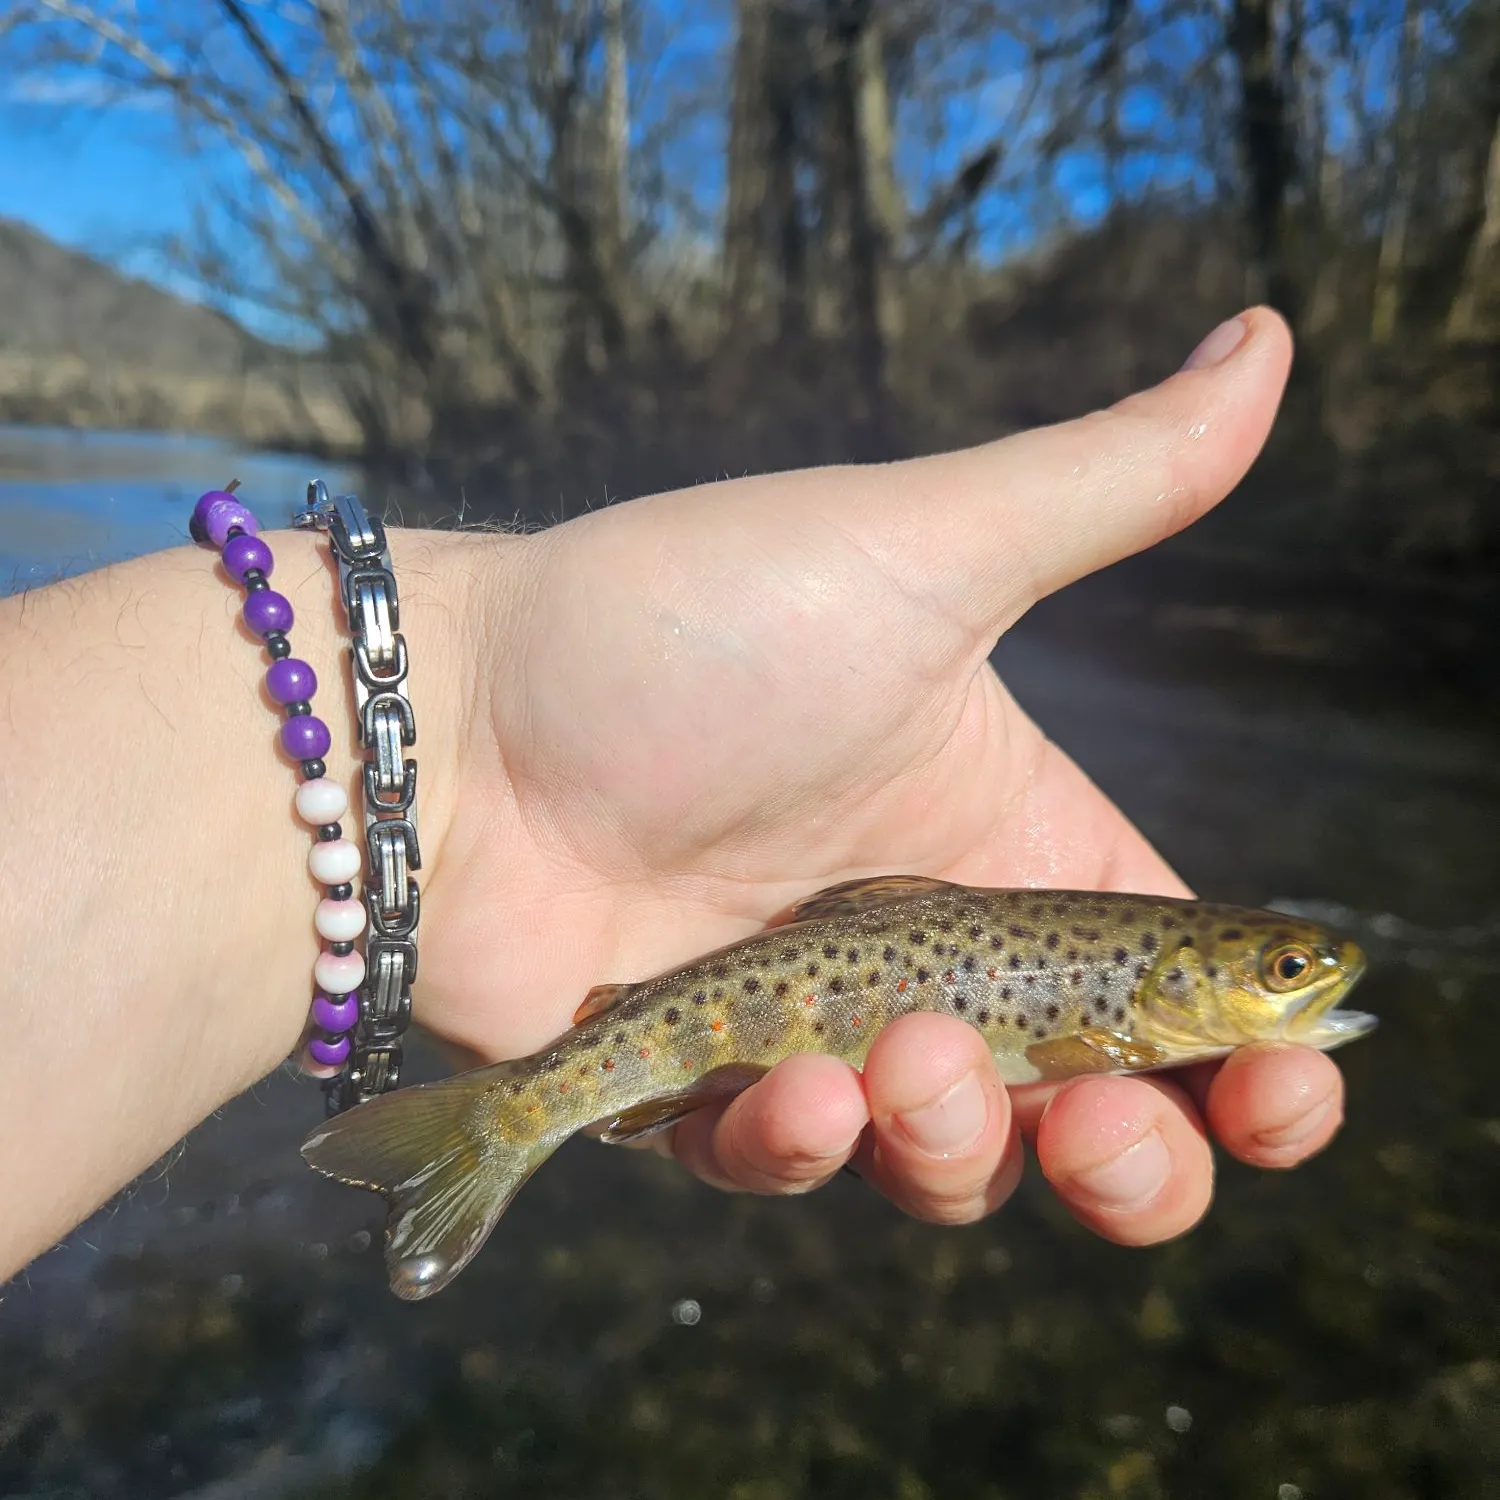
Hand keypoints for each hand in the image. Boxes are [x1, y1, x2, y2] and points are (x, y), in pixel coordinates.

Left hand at [415, 307, 1345, 1244]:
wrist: (452, 723)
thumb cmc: (687, 625)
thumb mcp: (926, 549)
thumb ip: (1111, 479)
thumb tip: (1271, 332)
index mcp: (1008, 832)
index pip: (1168, 981)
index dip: (1251, 1064)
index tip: (1281, 1098)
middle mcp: (926, 941)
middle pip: (1090, 1114)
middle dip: (1134, 1162)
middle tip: (1109, 1139)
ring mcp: (812, 1024)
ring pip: (952, 1162)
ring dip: (959, 1144)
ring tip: (903, 1064)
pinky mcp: (699, 1088)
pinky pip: (790, 1169)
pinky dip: (804, 1151)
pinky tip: (781, 1090)